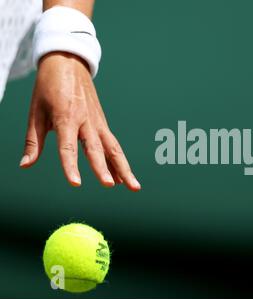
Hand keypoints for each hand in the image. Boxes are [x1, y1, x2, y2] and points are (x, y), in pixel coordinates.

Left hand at [20, 52, 140, 191]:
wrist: (69, 63)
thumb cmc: (48, 87)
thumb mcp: (36, 112)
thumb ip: (33, 141)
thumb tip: (25, 165)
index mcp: (66, 117)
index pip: (68, 146)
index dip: (71, 165)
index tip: (76, 183)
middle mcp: (86, 121)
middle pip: (97, 149)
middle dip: (104, 168)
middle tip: (110, 186)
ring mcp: (98, 122)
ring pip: (114, 148)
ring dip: (124, 168)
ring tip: (134, 187)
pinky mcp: (103, 123)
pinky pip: (113, 145)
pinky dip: (118, 162)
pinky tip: (122, 178)